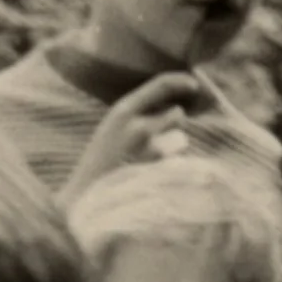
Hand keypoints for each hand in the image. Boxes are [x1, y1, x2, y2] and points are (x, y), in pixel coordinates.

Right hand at [61, 72, 210, 199]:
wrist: (85, 200)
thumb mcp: (111, 129)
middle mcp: (138, 127)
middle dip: (175, 122)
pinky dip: (169, 168)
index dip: (182, 81)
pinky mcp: (158, 175)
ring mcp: (149, 153)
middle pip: (177, 114)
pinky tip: (151, 177)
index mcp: (123, 110)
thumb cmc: (99, 165)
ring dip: (173, 147)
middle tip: (162, 134)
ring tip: (151, 160)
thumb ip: (137, 115)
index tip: (195, 84)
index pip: (162, 84)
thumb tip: (171, 105)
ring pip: (180, 140)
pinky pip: (175, 164)